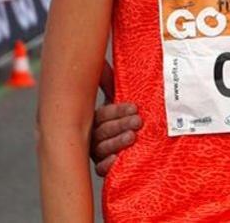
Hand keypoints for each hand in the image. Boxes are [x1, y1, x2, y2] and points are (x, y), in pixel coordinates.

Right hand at [90, 60, 141, 177]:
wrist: (132, 134)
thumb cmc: (124, 110)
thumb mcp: (117, 93)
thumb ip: (110, 81)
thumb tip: (102, 60)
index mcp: (94, 117)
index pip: (101, 114)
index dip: (116, 111)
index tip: (134, 107)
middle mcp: (91, 135)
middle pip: (101, 131)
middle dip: (119, 125)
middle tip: (138, 121)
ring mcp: (95, 152)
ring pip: (101, 149)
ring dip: (116, 142)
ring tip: (132, 136)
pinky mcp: (102, 166)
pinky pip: (100, 169)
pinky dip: (107, 165)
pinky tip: (116, 160)